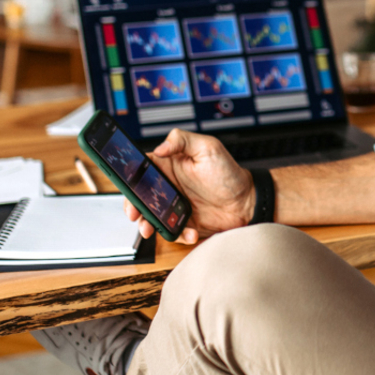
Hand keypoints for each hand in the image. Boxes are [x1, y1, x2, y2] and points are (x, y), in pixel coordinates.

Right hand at [121, 128, 253, 244]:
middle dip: (133, 206)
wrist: (247, 201)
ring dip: (148, 223)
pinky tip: (190, 231)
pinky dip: (178, 234)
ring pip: (151, 216)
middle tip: (134, 213)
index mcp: (169, 166)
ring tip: (151, 228)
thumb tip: (160, 147)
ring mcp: (174, 206)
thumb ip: (182, 140)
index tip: (128, 187)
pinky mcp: (183, 223)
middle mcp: (168, 186)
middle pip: (140, 196)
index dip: (130, 178)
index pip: (141, 169)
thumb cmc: (229, 173)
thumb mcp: (208, 148)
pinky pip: (172, 231)